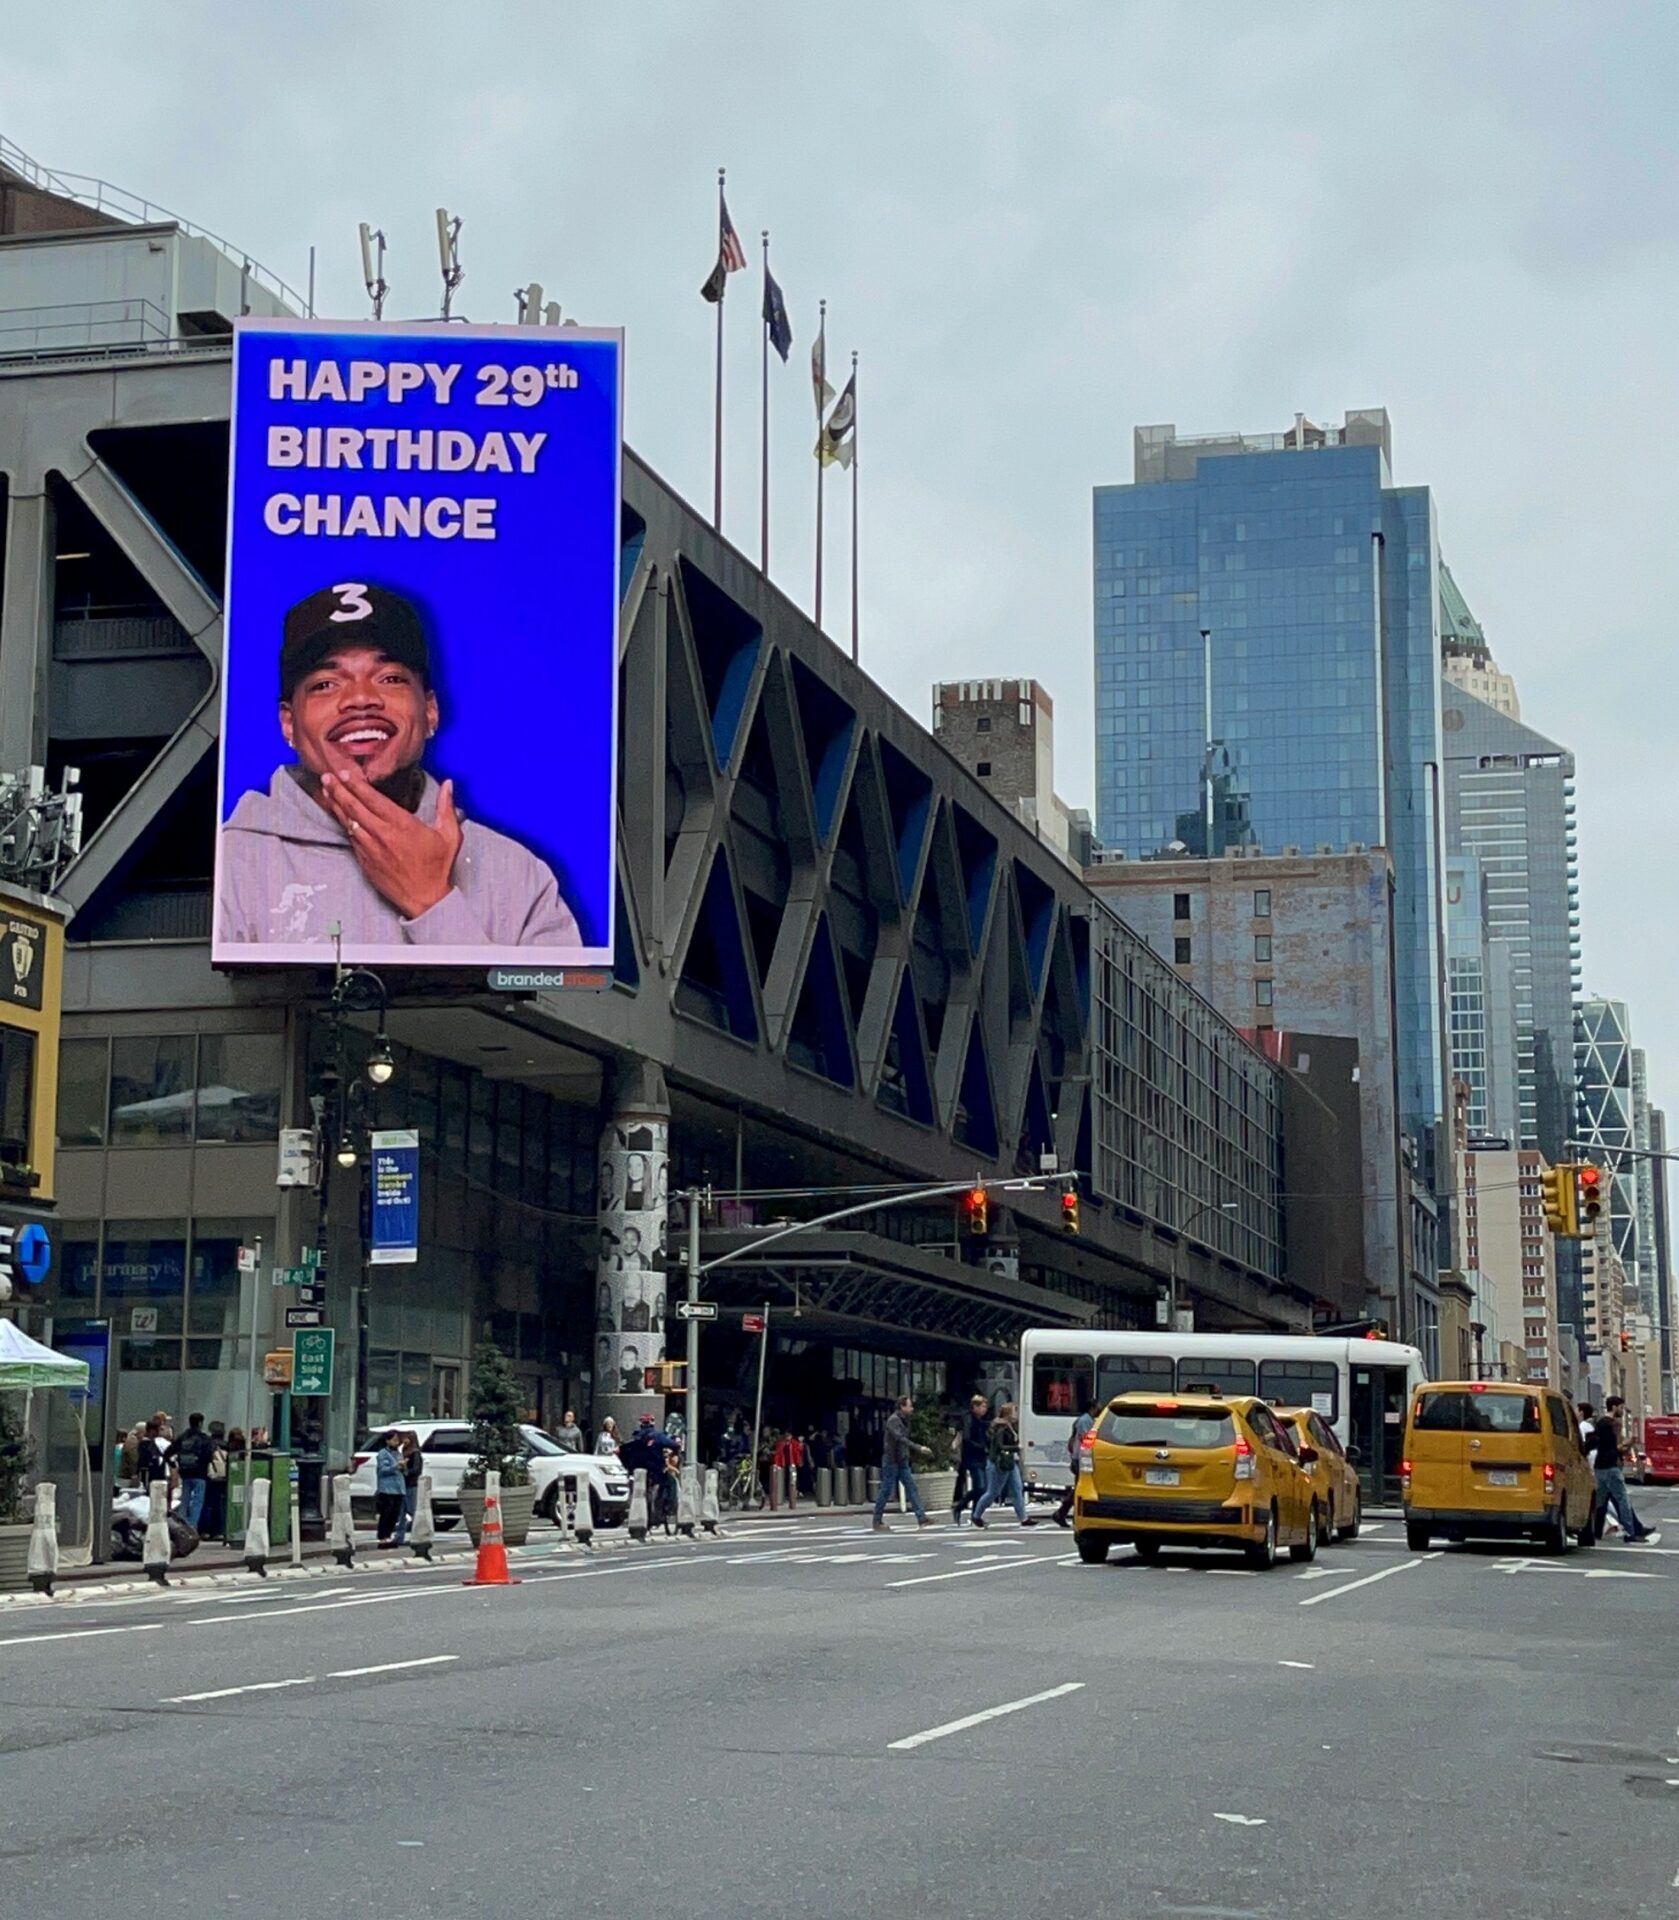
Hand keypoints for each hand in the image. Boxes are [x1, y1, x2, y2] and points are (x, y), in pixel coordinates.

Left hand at [321, 767, 463, 920]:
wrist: (425, 899)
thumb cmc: (438, 867)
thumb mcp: (450, 835)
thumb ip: (447, 807)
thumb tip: (448, 784)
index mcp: (402, 825)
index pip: (373, 799)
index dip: (356, 784)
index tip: (345, 773)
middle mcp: (383, 835)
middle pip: (354, 807)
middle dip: (339, 790)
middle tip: (327, 776)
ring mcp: (371, 849)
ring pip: (348, 822)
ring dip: (336, 805)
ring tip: (326, 791)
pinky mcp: (365, 861)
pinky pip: (350, 838)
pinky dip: (342, 824)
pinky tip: (337, 815)